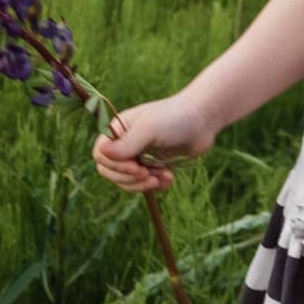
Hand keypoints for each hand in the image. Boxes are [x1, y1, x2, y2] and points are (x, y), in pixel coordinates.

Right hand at [90, 92, 218, 193]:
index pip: (101, 155)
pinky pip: (145, 184)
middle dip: (129, 179)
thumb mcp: (149, 129)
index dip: (114, 165)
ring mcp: (138, 155)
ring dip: (143, 184)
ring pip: (127, 181)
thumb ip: (126, 143)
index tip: (135, 166)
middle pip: (110, 172)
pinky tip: (169, 178)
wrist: (202, 120)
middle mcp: (125, 142)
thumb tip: (101, 154)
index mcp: (118, 129)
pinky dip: (156, 185)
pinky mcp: (152, 165)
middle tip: (148, 175)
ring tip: (162, 177)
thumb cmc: (175, 118)